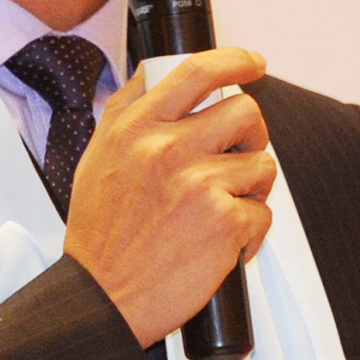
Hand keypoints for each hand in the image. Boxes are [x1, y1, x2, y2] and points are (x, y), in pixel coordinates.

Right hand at [63, 48, 275, 345]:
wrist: (101, 299)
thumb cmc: (100, 235)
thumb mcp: (97, 157)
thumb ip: (126, 112)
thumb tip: (153, 73)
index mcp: (136, 128)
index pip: (196, 72)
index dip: (235, 60)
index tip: (253, 63)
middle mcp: (167, 150)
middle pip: (245, 112)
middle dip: (252, 134)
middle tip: (238, 156)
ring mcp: (199, 185)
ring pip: (262, 164)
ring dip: (252, 188)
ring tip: (223, 209)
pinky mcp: (225, 223)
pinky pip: (262, 213)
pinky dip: (250, 234)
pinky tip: (221, 245)